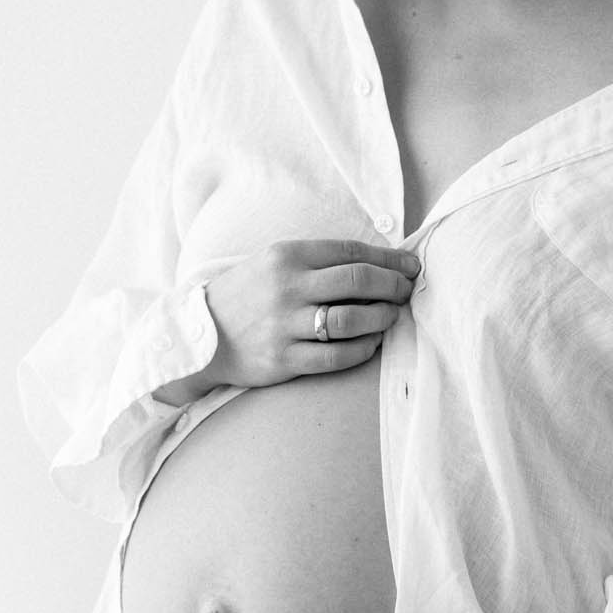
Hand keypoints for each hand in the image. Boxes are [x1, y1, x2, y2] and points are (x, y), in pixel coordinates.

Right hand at [198, 238, 419, 391]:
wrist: (201, 334)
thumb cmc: (250, 294)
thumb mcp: (277, 262)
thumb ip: (321, 260)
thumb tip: (383, 262)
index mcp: (287, 255)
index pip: (352, 252)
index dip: (390, 259)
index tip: (411, 266)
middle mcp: (286, 287)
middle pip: (359, 280)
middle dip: (394, 285)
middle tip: (407, 291)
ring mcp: (284, 325)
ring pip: (352, 319)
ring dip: (383, 316)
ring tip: (391, 315)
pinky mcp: (283, 360)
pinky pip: (337, 356)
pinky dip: (363, 348)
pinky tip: (371, 341)